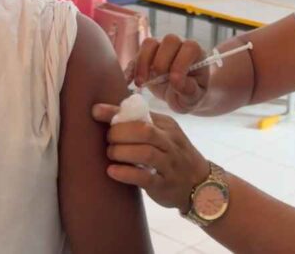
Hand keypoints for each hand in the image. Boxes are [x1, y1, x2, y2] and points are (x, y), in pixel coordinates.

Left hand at [92, 104, 210, 212]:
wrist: (199, 183)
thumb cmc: (173, 156)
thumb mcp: (162, 136)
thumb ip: (138, 124)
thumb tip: (102, 110)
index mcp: (168, 126)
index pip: (141, 113)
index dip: (116, 113)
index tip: (95, 111)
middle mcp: (171, 143)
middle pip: (144, 131)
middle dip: (120, 133)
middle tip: (108, 139)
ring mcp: (169, 164)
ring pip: (146, 153)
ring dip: (122, 152)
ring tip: (111, 154)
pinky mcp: (165, 185)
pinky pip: (145, 178)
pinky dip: (126, 173)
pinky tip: (112, 171)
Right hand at [133, 35, 208, 113]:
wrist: (180, 95)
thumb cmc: (191, 93)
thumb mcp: (194, 97)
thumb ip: (189, 90)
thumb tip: (176, 81)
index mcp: (196, 53)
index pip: (190, 48)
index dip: (181, 63)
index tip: (174, 81)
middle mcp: (179, 45)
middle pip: (169, 41)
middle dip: (161, 62)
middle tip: (157, 81)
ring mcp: (161, 47)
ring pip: (150, 43)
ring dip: (143, 63)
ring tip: (141, 83)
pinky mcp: (146, 55)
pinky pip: (136, 55)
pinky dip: (131, 68)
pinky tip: (129, 82)